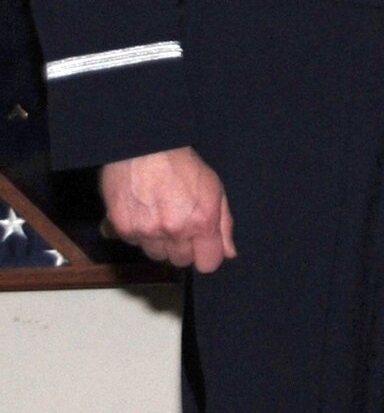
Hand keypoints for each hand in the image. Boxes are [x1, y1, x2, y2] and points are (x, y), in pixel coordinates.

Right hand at [100, 146, 235, 272]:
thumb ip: (224, 225)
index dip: (206, 255)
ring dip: (160, 242)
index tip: (203, 246)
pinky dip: (140, 233)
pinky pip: (135, 243)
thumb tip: (229, 253)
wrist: (145, 148)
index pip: (208, 264)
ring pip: (157, 255)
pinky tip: (145, 211)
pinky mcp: (124, 228)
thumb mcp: (215, 190)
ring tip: (161, 215)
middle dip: (183, 247)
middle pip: (181, 261)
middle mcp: (175, 230)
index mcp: (202, 221)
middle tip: (180, 223)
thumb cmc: (182, 165)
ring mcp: (147, 231)